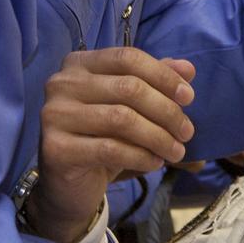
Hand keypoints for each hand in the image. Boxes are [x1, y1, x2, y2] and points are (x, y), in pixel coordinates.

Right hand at [25, 48, 196, 242]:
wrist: (71, 184)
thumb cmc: (104, 137)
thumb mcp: (132, 107)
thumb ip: (156, 83)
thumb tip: (188, 68)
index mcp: (79, 64)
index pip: (128, 57)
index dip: (164, 76)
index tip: (189, 98)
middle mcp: (62, 84)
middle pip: (128, 87)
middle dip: (166, 111)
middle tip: (187, 132)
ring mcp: (54, 115)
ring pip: (121, 118)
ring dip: (158, 137)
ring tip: (176, 151)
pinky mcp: (56, 148)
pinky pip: (110, 149)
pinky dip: (141, 156)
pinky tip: (155, 163)